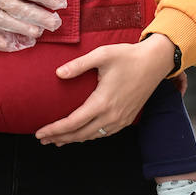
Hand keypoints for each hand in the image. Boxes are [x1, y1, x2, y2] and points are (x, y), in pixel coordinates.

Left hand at [34, 34, 176, 145]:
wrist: (155, 62)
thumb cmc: (128, 56)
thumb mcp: (102, 55)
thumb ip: (79, 65)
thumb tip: (58, 73)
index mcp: (102, 102)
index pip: (73, 123)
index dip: (54, 130)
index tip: (40, 133)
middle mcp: (112, 115)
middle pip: (80, 134)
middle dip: (60, 138)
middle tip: (43, 139)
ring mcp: (121, 119)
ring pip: (93, 136)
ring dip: (74, 139)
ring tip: (58, 140)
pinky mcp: (127, 118)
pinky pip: (104, 133)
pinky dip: (89, 136)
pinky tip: (82, 134)